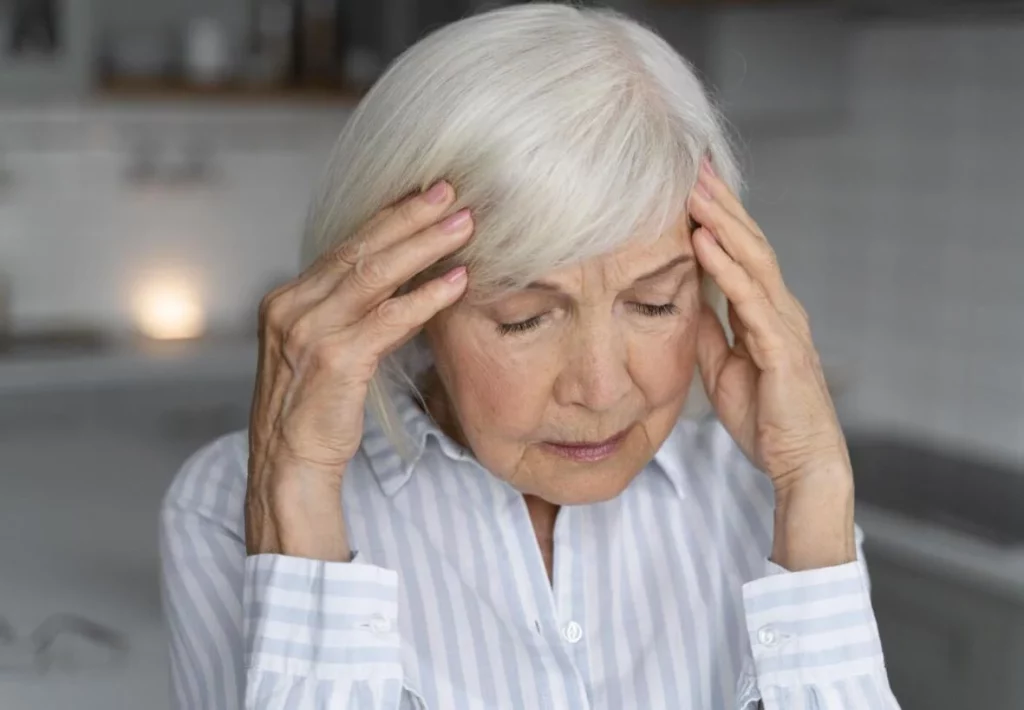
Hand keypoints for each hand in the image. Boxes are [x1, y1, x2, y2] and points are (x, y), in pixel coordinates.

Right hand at [246, 181, 471, 558]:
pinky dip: (425, 298)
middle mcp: (292, 307)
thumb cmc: (314, 412)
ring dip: (425, 245)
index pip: (345, 247)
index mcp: (288, 300)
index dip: (389, 218)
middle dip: (410, 216)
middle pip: (361, 249)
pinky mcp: (334, 359)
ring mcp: (309, 331)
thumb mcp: (323, 350)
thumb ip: (349, 313)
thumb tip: (398, 281)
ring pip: (375, 274)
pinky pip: (387, 319)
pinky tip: (457, 282)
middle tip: (452, 191)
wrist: (289, 466)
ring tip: (465, 225)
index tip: (426, 195)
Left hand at [688, 159, 854, 569]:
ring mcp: (784, 324)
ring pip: (752, 259)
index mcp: (765, 312)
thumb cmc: (767, 418)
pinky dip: (725, 267)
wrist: (800, 462)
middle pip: (749, 242)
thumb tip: (685, 299)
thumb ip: (709, 331)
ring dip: (720, 221)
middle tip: (692, 164)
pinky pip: (750, 299)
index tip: (690, 185)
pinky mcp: (782, 348)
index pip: (740, 252)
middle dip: (720, 202)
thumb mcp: (723, 367)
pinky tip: (702, 242)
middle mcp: (779, 308)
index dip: (717, 217)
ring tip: (693, 188)